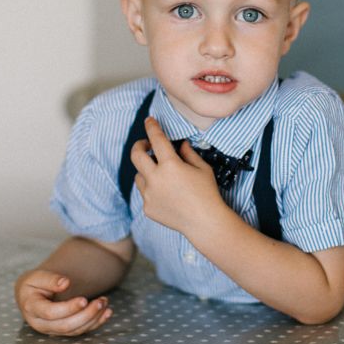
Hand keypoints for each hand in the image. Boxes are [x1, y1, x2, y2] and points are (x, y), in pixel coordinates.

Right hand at [14, 269, 111, 335]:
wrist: (31, 295)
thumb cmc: (34, 284)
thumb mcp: (37, 277)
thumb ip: (49, 279)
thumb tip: (64, 283)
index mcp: (32, 309)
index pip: (51, 313)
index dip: (68, 308)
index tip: (84, 300)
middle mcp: (41, 324)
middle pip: (65, 325)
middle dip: (85, 315)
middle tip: (101, 301)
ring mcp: (53, 329)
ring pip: (74, 330)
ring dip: (93, 318)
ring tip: (104, 301)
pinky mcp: (64, 330)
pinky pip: (80, 330)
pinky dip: (96, 323)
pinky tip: (107, 313)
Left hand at [130, 117, 223, 232]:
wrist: (204, 222)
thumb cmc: (207, 192)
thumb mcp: (202, 168)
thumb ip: (189, 153)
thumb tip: (181, 145)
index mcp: (170, 165)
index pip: (156, 139)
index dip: (152, 127)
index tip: (149, 120)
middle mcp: (155, 179)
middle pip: (136, 155)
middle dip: (139, 145)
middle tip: (146, 145)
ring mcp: (149, 195)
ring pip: (139, 175)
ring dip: (146, 170)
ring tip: (161, 174)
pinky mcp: (147, 208)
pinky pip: (145, 193)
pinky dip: (152, 189)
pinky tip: (167, 194)